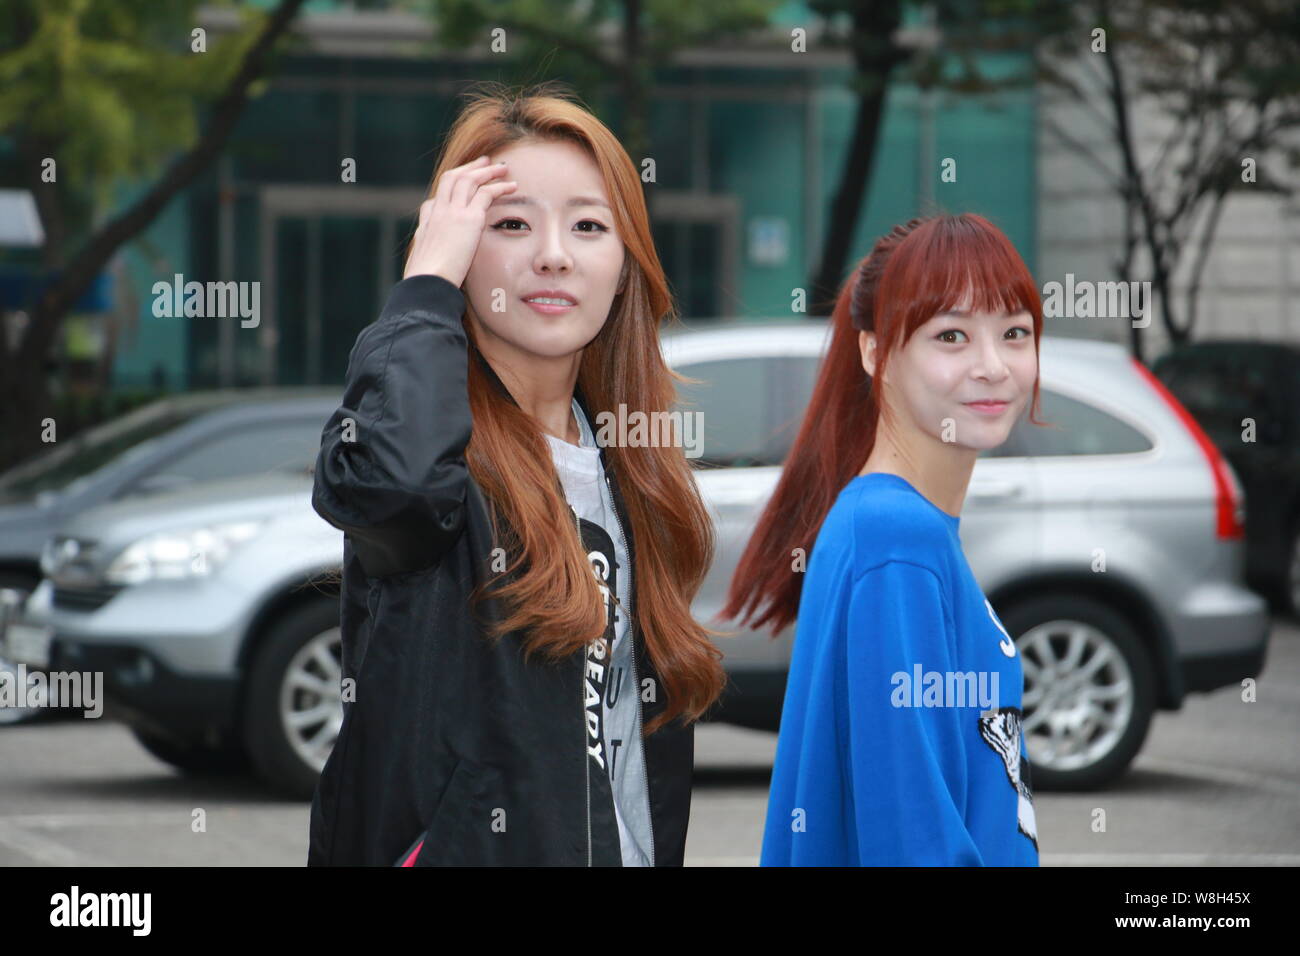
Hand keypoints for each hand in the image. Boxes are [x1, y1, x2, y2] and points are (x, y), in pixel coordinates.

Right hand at [403, 155, 516, 285]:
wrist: (427, 283)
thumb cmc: (427, 284)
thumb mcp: (425, 267)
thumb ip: (433, 259)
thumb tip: (439, 265)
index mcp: (426, 224)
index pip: (437, 197)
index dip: (452, 188)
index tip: (464, 184)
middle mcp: (438, 212)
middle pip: (452, 178)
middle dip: (469, 168)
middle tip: (485, 162)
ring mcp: (452, 212)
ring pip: (470, 180)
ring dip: (488, 171)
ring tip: (504, 169)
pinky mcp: (468, 218)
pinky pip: (487, 193)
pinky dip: (500, 187)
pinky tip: (513, 187)